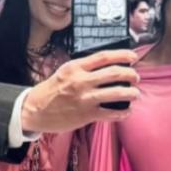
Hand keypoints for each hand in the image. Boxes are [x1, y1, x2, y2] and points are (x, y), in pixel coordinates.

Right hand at [21, 50, 139, 132]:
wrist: (35, 110)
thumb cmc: (51, 90)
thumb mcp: (65, 72)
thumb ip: (84, 68)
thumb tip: (108, 66)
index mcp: (76, 67)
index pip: (104, 56)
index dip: (122, 55)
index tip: (133, 57)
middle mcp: (82, 81)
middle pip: (115, 73)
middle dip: (131, 75)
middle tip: (136, 77)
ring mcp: (85, 98)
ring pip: (117, 93)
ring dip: (131, 93)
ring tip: (135, 94)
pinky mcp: (86, 115)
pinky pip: (111, 113)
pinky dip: (123, 112)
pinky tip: (127, 111)